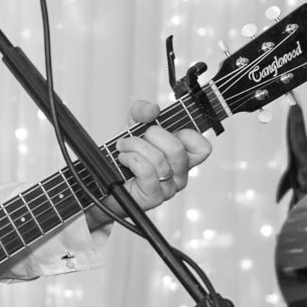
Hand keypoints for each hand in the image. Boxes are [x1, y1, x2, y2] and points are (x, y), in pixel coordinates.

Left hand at [85, 99, 212, 227]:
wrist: (104, 181)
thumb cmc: (124, 156)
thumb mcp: (133, 127)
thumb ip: (142, 112)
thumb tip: (152, 109)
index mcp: (182, 157)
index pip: (202, 148)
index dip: (186, 134)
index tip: (164, 128)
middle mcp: (179, 174)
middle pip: (177, 149)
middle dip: (152, 135)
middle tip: (137, 136)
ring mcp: (168, 188)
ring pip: (159, 159)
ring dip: (134, 146)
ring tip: (123, 147)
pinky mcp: (153, 197)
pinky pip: (146, 171)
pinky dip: (130, 159)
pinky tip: (123, 159)